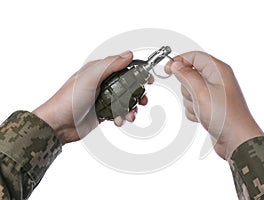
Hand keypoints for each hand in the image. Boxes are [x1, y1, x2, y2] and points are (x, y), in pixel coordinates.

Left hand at [33, 51, 152, 144]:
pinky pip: (119, 113)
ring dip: (131, 108)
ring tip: (129, 115)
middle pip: (128, 86)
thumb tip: (129, 54)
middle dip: (138, 93)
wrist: (58, 124)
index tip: (148, 79)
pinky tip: (118, 121)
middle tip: (143, 100)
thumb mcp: (90, 77)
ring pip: (126, 101)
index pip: (123, 67)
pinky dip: (122, 117)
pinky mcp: (103, 113)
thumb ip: (110, 65)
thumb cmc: (69, 98)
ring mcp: (104, 99)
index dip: (138, 72)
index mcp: (99, 71)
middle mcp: (103, 83)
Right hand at [165, 51, 263, 158]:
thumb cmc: (226, 117)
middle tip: (195, 96)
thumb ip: (186, 75)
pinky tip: (202, 117)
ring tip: (202, 109)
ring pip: (189, 90)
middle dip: (187, 87)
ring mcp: (213, 94)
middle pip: (190, 74)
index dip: (180, 60)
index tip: (168, 69)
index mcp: (218, 71)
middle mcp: (217, 80)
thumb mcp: (201, 92)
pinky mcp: (210, 106)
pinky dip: (193, 110)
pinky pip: (192, 103)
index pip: (195, 57)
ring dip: (190, 101)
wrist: (236, 140)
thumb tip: (176, 65)